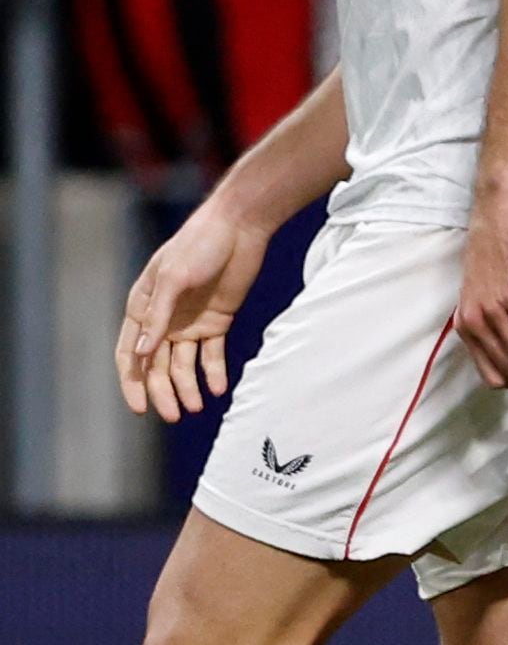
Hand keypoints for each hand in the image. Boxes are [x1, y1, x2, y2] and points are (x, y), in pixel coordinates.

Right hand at [114, 201, 272, 422]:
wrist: (238, 229)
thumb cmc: (198, 246)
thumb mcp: (174, 278)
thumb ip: (159, 316)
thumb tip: (143, 352)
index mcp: (142, 308)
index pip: (131, 354)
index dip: (132, 382)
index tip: (139, 408)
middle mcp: (163, 321)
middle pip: (158, 366)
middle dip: (164, 392)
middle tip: (174, 416)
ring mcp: (189, 323)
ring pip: (184, 365)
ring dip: (188, 387)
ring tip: (197, 407)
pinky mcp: (217, 322)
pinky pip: (212, 354)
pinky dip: (213, 372)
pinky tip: (217, 389)